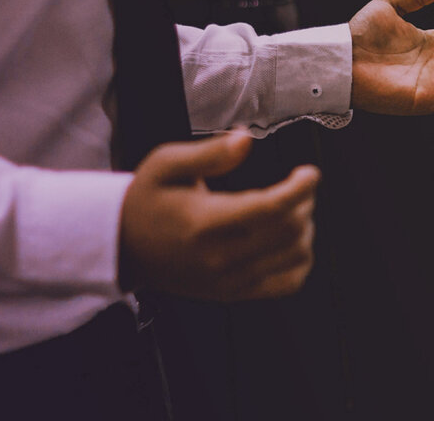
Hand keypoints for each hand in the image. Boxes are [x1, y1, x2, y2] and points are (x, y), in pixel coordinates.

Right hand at [119, 132, 319, 300]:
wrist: (123, 246)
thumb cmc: (146, 201)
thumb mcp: (167, 164)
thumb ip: (210, 153)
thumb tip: (245, 139)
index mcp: (205, 222)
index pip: (271, 208)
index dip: (300, 188)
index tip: (310, 173)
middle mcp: (220, 256)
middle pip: (289, 231)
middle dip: (304, 203)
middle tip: (298, 186)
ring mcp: (229, 280)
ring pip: (294, 256)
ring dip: (305, 229)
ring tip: (293, 210)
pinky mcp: (234, 293)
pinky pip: (286, 284)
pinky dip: (300, 262)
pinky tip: (292, 241)